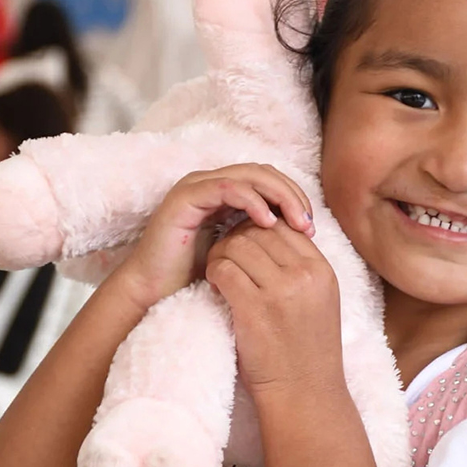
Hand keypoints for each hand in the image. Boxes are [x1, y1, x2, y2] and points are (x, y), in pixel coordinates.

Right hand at [115, 164, 314, 310]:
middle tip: (309, 223)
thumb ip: (263, 238)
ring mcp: (198, 186)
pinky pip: (227, 188)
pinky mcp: (186, 196)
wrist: (154, 293)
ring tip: (297, 222)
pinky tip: (269, 222)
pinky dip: (252, 201)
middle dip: (292, 195)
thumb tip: (303, 233)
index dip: (294, 198)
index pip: (270, 181)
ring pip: (250, 175)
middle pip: (264, 173)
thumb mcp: (242, 255)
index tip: (312, 228)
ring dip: (279, 195)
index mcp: (226, 195)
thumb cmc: (196, 279)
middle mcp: (212, 184)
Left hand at [205, 216, 343, 398]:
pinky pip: (224, 270)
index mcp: (322, 271)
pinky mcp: (254, 309)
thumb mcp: (317, 303)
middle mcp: (305, 276)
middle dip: (237, 239)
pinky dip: (214, 274)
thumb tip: (267, 236)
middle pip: (260, 230)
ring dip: (221, 255)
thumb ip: (300, 270)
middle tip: (226, 258)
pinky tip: (215, 288)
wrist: (305, 396)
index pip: (285, 226)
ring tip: (219, 274)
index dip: (260, 230)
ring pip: (238, 245)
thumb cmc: (305, 353)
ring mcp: (280, 292)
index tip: (248, 249)